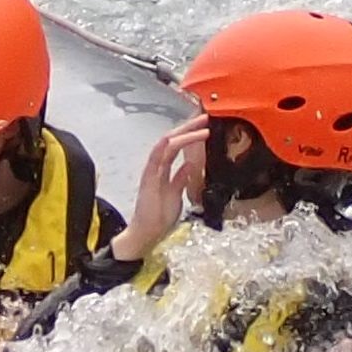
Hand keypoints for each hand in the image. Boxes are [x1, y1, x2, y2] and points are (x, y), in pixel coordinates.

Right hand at [114, 115, 208, 258]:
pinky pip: (157, 156)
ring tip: (199, 125)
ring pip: (166, 143)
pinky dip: (168, 145)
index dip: (190, 135)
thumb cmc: (159, 217)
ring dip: (183, 133)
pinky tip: (179, 137)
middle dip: (188, 127)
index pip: (177, 147)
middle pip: (172, 140)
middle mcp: (157, 167)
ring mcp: (152, 171)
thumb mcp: (176, 195)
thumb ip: (181, 179)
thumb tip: (190, 165)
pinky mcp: (149, 177)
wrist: (147, 233)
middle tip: (204, 117)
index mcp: (163, 171)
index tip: (204, 127)